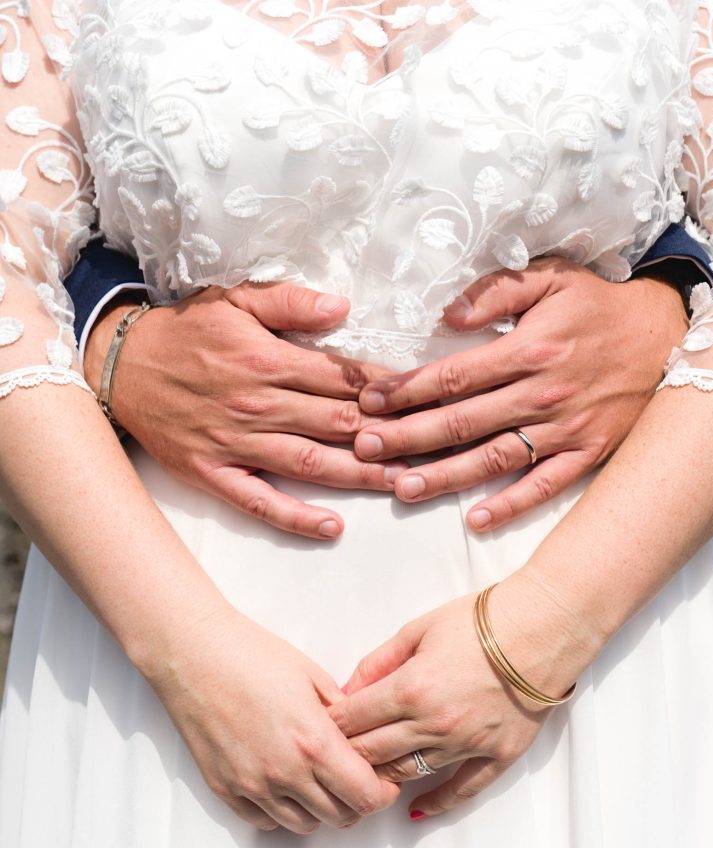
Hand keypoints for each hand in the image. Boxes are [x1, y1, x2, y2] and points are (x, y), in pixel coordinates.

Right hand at [84, 282, 405, 539]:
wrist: (119, 366)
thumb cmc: (184, 331)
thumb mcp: (234, 300)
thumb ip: (291, 303)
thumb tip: (343, 306)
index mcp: (270, 360)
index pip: (345, 378)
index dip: (391, 391)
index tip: (427, 400)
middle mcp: (259, 405)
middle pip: (339, 423)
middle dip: (391, 436)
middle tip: (436, 448)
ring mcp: (238, 444)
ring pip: (313, 464)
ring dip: (361, 476)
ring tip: (405, 485)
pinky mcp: (215, 474)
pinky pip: (261, 502)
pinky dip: (297, 517)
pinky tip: (333, 527)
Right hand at [147, 604, 399, 832]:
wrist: (192, 652)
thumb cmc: (251, 655)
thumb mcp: (314, 677)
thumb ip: (345, 716)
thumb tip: (364, 739)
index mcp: (313, 742)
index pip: (366, 796)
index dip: (383, 792)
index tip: (384, 780)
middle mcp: (284, 772)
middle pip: (341, 817)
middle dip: (357, 803)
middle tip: (356, 780)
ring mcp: (252, 785)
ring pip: (305, 825)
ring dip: (320, 810)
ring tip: (319, 780)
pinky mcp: (225, 789)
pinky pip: (266, 821)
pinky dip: (282, 810)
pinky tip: (284, 783)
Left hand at [330, 576, 587, 818]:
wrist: (544, 625)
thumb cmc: (481, 620)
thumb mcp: (418, 630)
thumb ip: (377, 663)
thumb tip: (347, 691)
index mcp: (411, 688)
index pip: (353, 721)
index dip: (330, 728)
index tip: (318, 731)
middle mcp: (435, 723)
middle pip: (373, 754)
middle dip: (346, 756)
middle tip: (332, 758)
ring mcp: (467, 743)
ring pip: (409, 774)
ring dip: (383, 777)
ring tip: (366, 778)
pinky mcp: (498, 754)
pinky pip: (462, 789)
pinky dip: (437, 802)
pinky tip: (416, 810)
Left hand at [354, 257, 688, 530]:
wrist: (668, 337)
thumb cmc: (600, 305)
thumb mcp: (552, 277)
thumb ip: (498, 291)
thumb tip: (450, 313)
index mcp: (528, 349)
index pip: (454, 376)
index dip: (407, 389)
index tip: (369, 402)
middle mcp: (542, 393)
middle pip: (462, 422)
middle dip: (408, 436)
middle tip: (365, 448)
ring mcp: (565, 429)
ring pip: (494, 458)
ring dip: (445, 476)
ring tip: (401, 487)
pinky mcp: (586, 454)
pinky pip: (545, 486)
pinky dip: (511, 504)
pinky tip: (476, 520)